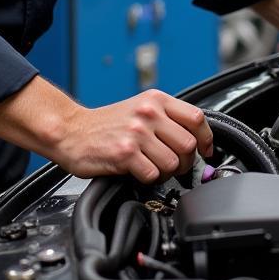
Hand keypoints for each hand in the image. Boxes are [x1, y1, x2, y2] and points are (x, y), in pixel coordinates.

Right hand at [53, 90, 213, 183]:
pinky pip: (153, 175)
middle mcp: (148, 113)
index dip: (206, 139)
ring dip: (166, 173)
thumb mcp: (140, 108)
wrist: (72, 131)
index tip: (205, 151)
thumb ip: (166, 118)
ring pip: (173, 163)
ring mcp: (136, 133)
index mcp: (155, 100)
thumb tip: (197, 139)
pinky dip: (149, 179)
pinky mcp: (125, 154)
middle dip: (185, 162)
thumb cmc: (107, 124)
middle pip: (188, 145)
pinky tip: (138, 171)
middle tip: (174, 166)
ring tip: (153, 168)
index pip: (196, 118)